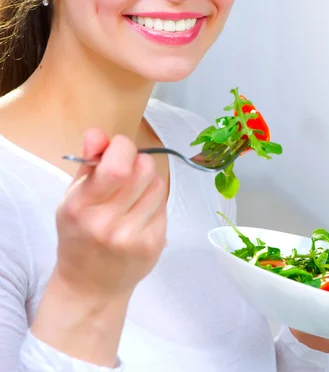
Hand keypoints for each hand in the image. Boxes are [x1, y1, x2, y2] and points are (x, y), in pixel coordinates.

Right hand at [55, 128, 167, 299]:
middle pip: (144, 169)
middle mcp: (108, 223)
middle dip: (137, 161)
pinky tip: (139, 214)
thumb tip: (98, 132)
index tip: (116, 150)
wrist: (90, 287)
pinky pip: (164, 205)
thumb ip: (88, 163)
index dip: (122, 147)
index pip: (117, 166)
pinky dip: (154, 202)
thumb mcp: (72, 198)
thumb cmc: (78, 235)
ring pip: (158, 184)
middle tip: (126, 173)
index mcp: (82, 207)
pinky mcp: (155, 245)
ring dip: (148, 181)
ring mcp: (134, 237)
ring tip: (132, 195)